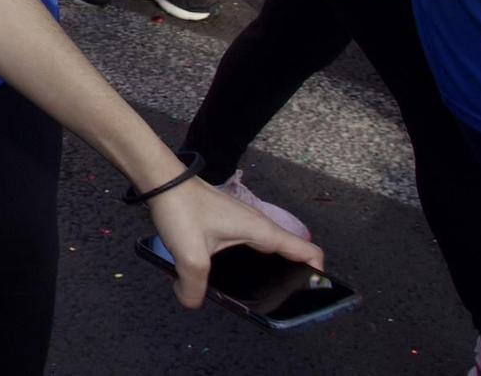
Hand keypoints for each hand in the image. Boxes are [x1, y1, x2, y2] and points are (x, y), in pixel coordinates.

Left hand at [149, 175, 324, 307]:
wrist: (162, 178)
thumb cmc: (182, 206)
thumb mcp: (190, 255)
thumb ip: (194, 287)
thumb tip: (192, 301)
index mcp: (261, 231)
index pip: (307, 250)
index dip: (319, 273)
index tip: (316, 293)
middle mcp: (257, 225)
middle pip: (288, 253)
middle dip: (292, 277)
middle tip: (284, 301)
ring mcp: (242, 222)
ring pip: (265, 250)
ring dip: (267, 270)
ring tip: (256, 293)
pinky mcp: (227, 222)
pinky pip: (246, 246)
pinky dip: (246, 261)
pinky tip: (227, 275)